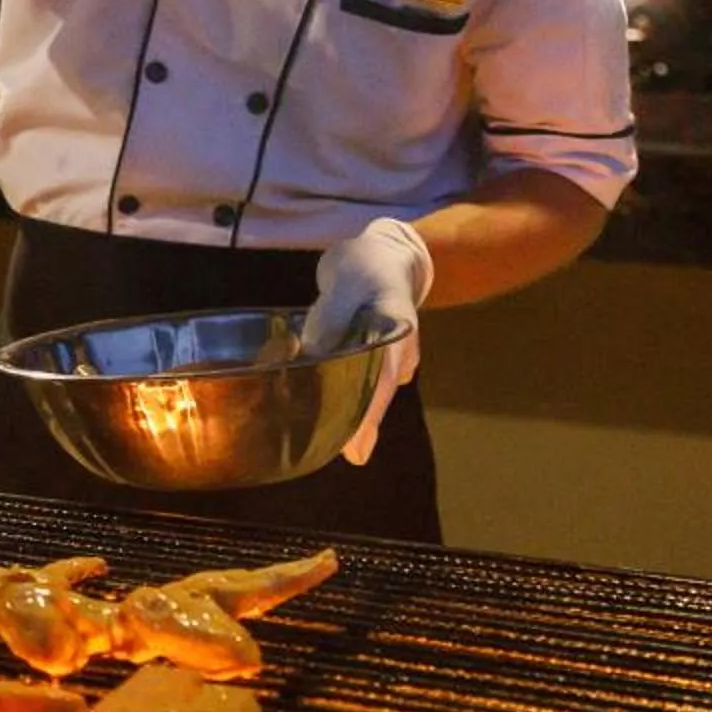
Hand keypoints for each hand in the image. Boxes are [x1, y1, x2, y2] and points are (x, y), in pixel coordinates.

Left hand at [301, 217, 433, 466]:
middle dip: (363, 423)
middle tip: (352, 456)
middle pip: (380, 391)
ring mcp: (390, 356)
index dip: (370, 413)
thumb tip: (314, 352)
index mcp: (395, 331)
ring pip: (372, 389)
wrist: (386, 255)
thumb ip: (331, 313)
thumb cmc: (366, 265)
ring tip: (340, 445)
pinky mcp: (375, 357)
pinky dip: (346, 394)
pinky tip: (327, 412)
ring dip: (355, 412)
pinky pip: (361, 380)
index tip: (359, 447)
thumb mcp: (346, 281)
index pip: (382, 378)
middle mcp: (397, 350)